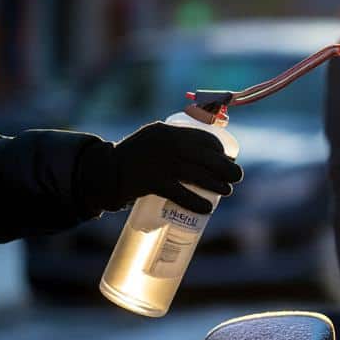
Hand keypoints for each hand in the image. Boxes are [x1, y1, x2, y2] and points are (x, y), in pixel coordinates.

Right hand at [81, 122, 242, 213]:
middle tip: (236, 177)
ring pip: (199, 176)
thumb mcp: (153, 139)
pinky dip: (197, 203)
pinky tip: (207, 208)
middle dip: (227, 168)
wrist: (104, 172)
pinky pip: (182, 195)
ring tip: (226, 191)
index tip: (227, 159)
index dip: (220, 150)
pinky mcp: (153, 183)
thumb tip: (206, 150)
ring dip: (218, 186)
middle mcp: (167, 144)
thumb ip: (174, 141)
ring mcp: (161, 164)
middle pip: (208, 157)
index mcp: (168, 131)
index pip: (204, 138)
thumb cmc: (134, 157)